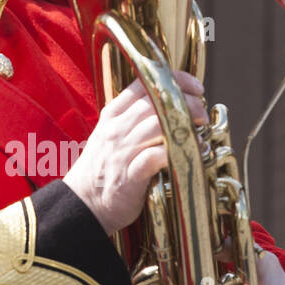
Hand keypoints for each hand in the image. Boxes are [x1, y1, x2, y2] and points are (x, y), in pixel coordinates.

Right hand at [63, 71, 207, 235]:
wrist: (82, 204)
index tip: (195, 87)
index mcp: (113, 115)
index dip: (174, 80)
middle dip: (186, 102)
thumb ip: (134, 119)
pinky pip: (155, 156)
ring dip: (185, 125)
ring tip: (200, 131)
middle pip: (155, 101)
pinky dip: (176, 151)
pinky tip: (192, 152)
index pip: (144, 83)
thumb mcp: (112, 135)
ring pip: (157, 124)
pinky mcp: (130, 176)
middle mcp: (116, 129)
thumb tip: (170, 107)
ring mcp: (122, 151)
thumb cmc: (102, 170)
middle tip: (201, 112)